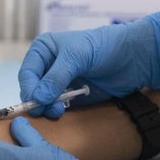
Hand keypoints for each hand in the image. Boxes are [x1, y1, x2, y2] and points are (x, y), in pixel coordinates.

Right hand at [19, 12, 159, 117]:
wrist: (133, 58)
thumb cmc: (104, 47)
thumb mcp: (77, 56)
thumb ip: (56, 77)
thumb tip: (38, 98)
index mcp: (44, 50)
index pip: (27, 73)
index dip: (29, 89)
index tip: (36, 102)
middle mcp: (48, 66)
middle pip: (32, 90)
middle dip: (38, 101)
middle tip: (49, 110)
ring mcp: (59, 83)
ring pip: (43, 102)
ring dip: (47, 108)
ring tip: (58, 111)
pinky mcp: (72, 97)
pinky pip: (57, 108)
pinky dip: (57, 112)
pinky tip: (63, 113)